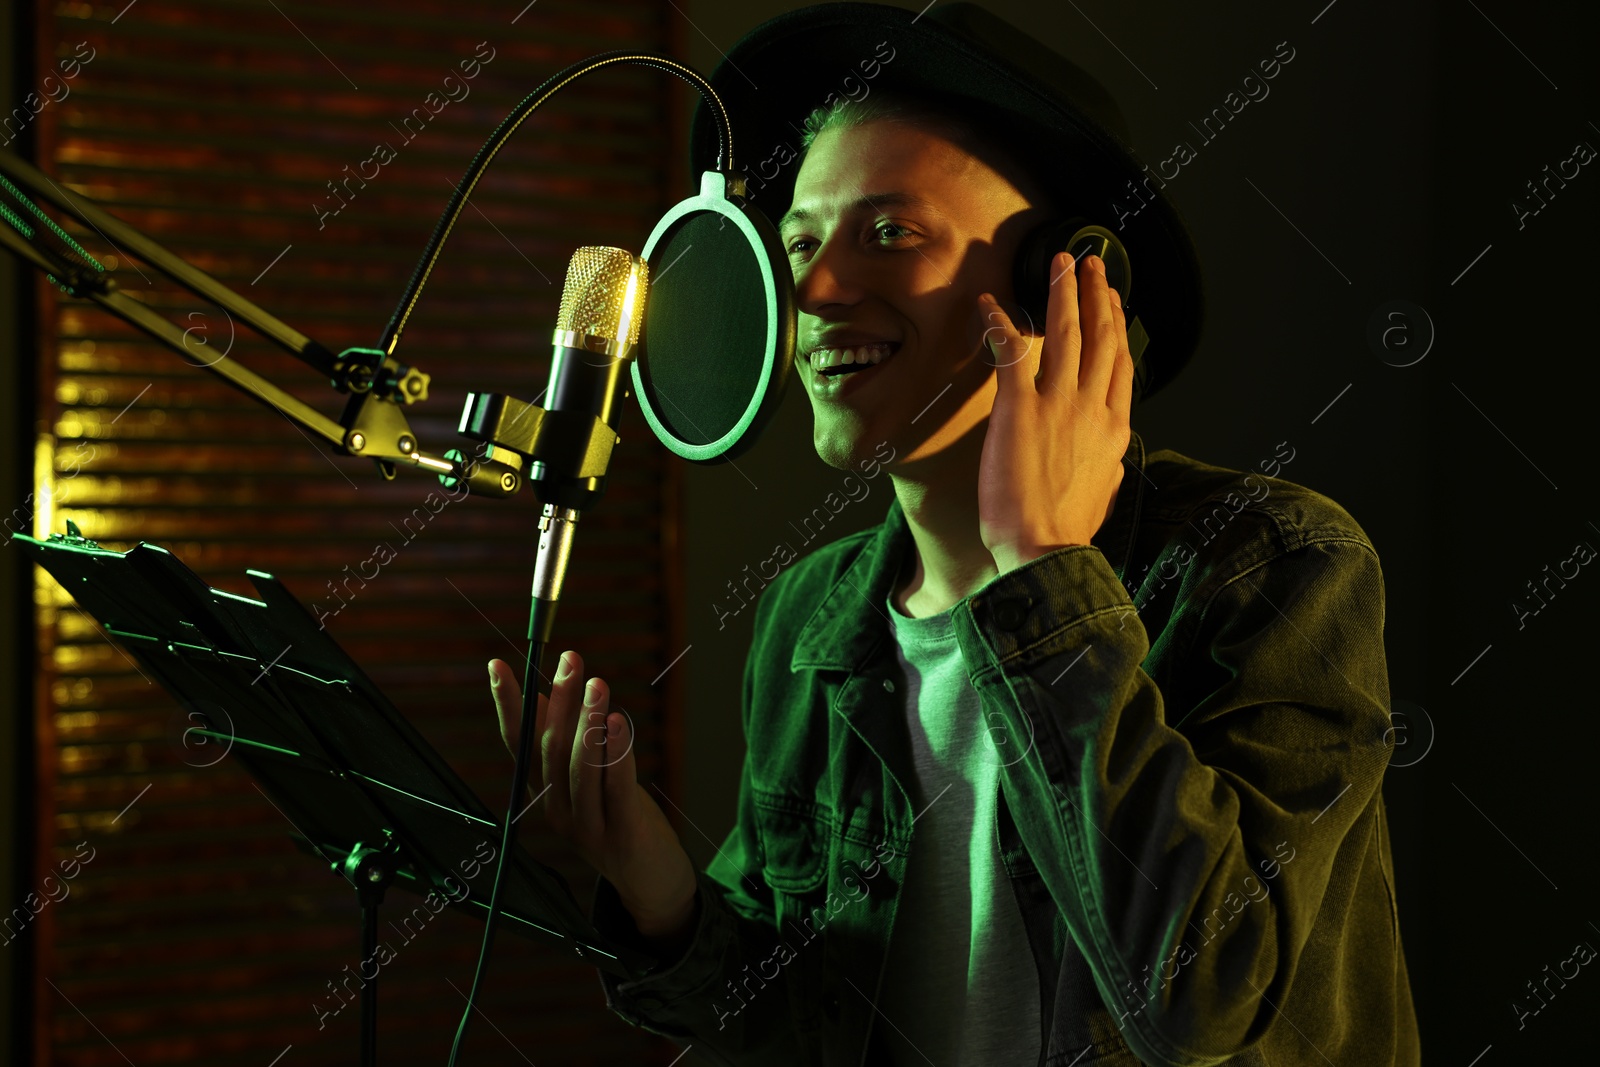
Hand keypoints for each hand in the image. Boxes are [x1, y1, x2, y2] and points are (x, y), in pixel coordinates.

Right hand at [488, 652, 697, 947]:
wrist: (652, 883)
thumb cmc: (620, 820)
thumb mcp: (588, 780)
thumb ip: (565, 742)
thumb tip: (542, 695)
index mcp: (546, 795)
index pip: (518, 745)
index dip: (508, 705)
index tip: (499, 664)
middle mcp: (558, 811)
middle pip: (551, 749)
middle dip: (560, 701)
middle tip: (571, 661)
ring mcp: (587, 828)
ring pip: (580, 768)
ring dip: (588, 721)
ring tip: (596, 683)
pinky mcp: (620, 836)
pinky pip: (616, 789)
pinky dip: (616, 753)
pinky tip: (619, 722)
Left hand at [975, 252, 1132, 571]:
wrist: (1045, 549)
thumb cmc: (1067, 531)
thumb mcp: (1104, 494)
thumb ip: (1109, 466)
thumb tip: (1113, 457)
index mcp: (1114, 428)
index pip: (1120, 364)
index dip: (1118, 326)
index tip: (1114, 301)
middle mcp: (1092, 408)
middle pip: (1101, 337)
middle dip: (1096, 294)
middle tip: (1091, 263)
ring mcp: (1058, 404)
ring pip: (1066, 334)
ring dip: (1063, 292)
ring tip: (1061, 263)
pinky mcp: (1020, 409)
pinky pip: (1011, 352)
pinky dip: (999, 323)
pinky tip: (989, 303)